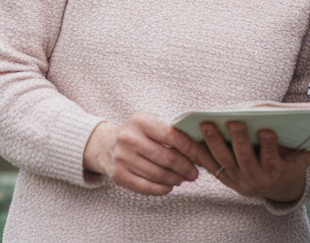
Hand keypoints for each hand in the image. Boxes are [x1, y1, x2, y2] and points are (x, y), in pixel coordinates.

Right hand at [82, 114, 202, 195]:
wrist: (106, 145)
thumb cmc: (137, 135)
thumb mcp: (150, 125)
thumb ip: (172, 133)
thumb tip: (202, 149)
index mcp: (140, 121)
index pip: (173, 136)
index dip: (192, 150)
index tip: (203, 159)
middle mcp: (128, 138)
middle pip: (167, 158)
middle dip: (186, 168)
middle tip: (194, 174)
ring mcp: (121, 157)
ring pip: (158, 174)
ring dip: (175, 179)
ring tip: (182, 179)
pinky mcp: (118, 175)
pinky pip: (146, 187)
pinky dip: (162, 189)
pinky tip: (169, 186)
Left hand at [200, 121, 309, 202]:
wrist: (272, 188)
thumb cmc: (287, 165)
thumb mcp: (301, 160)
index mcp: (274, 171)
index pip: (272, 159)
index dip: (269, 146)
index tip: (268, 130)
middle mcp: (254, 178)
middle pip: (244, 159)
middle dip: (239, 141)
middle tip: (234, 121)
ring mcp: (236, 178)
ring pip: (223, 161)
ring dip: (214, 143)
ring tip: (207, 124)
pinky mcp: (222, 177)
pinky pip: (207, 164)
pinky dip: (197, 151)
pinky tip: (188, 135)